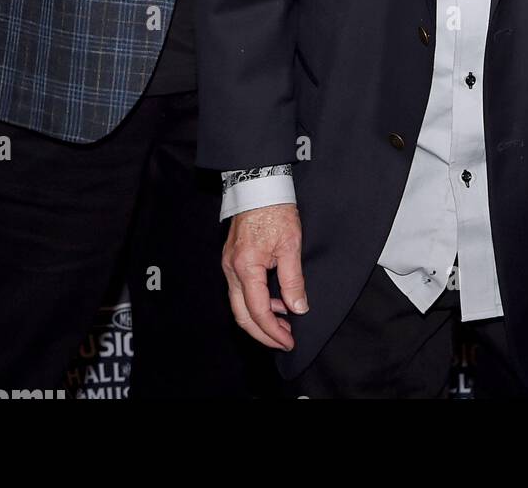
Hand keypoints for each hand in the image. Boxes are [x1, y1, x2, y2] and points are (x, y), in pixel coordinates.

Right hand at [221, 203, 306, 349]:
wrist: (259, 184)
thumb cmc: (275, 210)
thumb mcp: (291, 245)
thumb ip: (293, 280)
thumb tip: (298, 307)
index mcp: (246, 268)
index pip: (258, 311)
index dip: (273, 332)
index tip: (289, 341)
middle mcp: (232, 269)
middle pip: (242, 315)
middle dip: (263, 333)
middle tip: (284, 341)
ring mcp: (229, 264)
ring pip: (239, 304)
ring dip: (260, 317)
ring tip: (285, 322)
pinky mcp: (233, 259)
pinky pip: (240, 290)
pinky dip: (256, 301)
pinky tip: (275, 301)